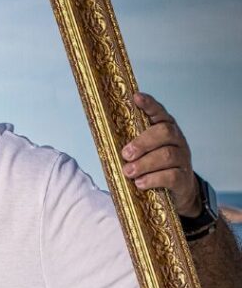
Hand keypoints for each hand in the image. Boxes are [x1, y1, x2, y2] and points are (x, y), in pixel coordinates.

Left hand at [121, 92, 201, 214]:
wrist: (178, 190)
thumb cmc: (153, 167)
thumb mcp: (143, 153)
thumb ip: (130, 144)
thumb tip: (103, 139)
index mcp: (165, 129)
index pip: (159, 112)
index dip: (149, 104)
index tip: (136, 97)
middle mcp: (177, 140)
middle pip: (165, 132)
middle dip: (142, 142)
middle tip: (125, 154)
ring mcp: (183, 159)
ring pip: (167, 155)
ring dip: (144, 163)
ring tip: (128, 172)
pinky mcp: (184, 178)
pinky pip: (171, 176)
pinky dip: (153, 179)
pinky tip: (140, 183)